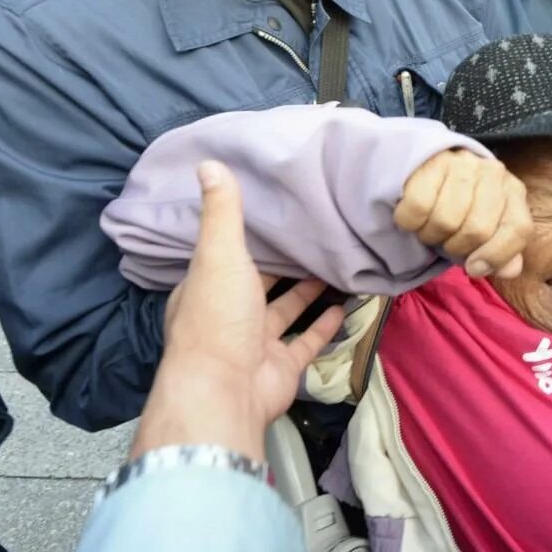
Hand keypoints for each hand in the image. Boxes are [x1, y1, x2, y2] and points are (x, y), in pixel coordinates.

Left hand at [132, 161, 345, 461]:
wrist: (226, 389)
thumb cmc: (218, 316)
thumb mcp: (220, 254)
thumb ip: (224, 212)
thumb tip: (208, 162)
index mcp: (207, 286)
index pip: (228, 256)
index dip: (250, 238)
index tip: (278, 215)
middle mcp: (229, 314)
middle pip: (260, 283)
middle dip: (283, 264)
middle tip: (314, 236)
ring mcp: (256, 343)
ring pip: (286, 310)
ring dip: (307, 291)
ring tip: (334, 264)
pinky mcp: (282, 366)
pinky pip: (307, 340)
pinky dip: (324, 324)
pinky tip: (344, 305)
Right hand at [395, 148, 531, 278]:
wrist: (431, 171)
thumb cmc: (462, 207)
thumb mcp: (487, 231)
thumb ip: (502, 254)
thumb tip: (508, 271)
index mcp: (514, 192)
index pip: (518, 230)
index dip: (496, 256)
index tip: (473, 268)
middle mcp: (494, 174)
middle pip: (478, 230)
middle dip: (456, 247)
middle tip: (447, 240)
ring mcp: (464, 165)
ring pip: (445, 221)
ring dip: (431, 235)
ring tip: (431, 226)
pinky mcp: (433, 163)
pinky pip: (419, 207)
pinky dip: (410, 222)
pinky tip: (415, 216)